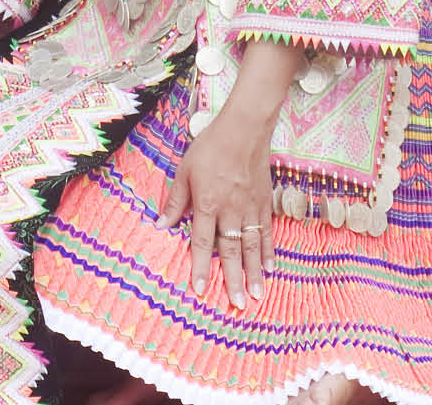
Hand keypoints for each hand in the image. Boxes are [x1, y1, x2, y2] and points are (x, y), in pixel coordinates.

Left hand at [158, 108, 276, 307]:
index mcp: (207, 203)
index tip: (200, 290)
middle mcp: (230, 210)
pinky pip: (267, 231)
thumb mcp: (184, 171)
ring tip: (258, 295)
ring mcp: (250, 207)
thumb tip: (161, 225)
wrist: (244, 127)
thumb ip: (175, 201)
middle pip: (231, 250)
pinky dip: (269, 250)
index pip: (202, 242)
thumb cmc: (210, 146)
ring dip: (254, 272)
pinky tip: (271, 267)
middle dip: (233, 279)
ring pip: (252, 245)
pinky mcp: (264, 201)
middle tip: (238, 304)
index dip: (200, 267)